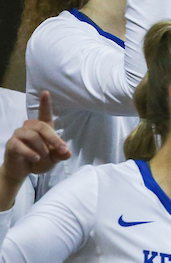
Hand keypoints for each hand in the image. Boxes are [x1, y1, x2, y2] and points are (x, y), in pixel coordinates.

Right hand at [1, 92, 69, 210]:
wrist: (22, 170)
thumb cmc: (39, 159)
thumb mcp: (54, 158)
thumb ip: (61, 154)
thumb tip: (67, 152)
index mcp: (41, 127)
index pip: (44, 113)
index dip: (45, 103)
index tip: (46, 92)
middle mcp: (29, 127)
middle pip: (42, 127)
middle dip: (54, 139)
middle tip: (62, 150)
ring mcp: (19, 134)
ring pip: (33, 136)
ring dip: (42, 149)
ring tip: (43, 158)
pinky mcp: (11, 144)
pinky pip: (21, 146)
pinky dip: (31, 153)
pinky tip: (35, 159)